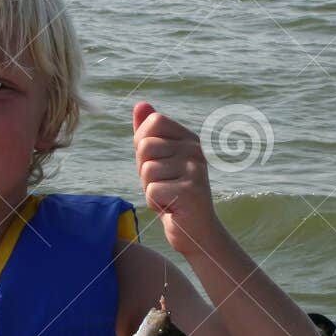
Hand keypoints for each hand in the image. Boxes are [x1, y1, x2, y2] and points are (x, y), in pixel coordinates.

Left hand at [132, 101, 218, 257]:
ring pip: (147, 171)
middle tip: (162, 185)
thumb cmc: (172, 193)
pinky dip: (155, 204)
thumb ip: (147, 133)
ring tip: (168, 196)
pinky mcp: (191, 191)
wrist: (195, 230)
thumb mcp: (156, 160)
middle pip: (145, 147)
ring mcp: (195, 169)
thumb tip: (140, 104)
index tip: (157, 164)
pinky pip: (152, 191)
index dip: (143, 145)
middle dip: (144, 172)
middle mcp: (195, 150)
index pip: (152, 123)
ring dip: (149, 189)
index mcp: (188, 138)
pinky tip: (171, 208)